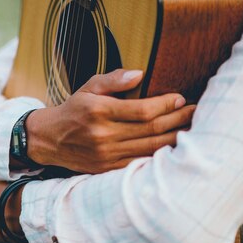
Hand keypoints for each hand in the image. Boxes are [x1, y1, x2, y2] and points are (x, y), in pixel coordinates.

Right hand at [25, 69, 195, 173]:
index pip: (143, 110)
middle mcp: (103, 134)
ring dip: (174, 139)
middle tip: (195, 112)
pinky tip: (172, 149)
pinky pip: (139, 163)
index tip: (180, 98)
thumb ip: (113, 80)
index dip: (166, 104)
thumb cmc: (72, 110)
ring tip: (192, 129)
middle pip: (151, 129)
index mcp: (99, 111)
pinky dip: (158, 156)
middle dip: (178, 119)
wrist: (47, 139)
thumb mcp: (87, 87)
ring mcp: (105, 154)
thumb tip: (139, 74)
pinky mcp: (106, 168)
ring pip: (150, 148)